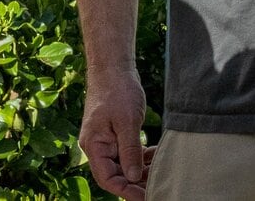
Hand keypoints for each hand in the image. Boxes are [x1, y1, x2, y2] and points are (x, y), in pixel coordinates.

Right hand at [80, 70, 151, 199]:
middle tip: (158, 188)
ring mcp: (106, 141)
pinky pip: (127, 154)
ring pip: (123, 166)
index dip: (126, 191)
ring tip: (160, 172)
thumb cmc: (117, 90)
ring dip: (141, 171)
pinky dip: (141, 158)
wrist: (113, 66)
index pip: (107, 179)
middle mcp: (97, 146)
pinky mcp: (115, 135)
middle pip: (115, 176)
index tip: (146, 197)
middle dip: (136, 184)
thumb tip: (133, 177)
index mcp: (94, 145)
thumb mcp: (127, 121)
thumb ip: (130, 151)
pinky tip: (155, 156)